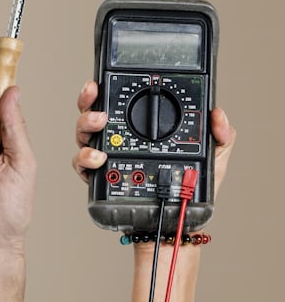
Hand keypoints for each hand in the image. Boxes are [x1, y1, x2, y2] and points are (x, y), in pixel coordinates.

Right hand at [72, 80, 235, 195]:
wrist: (178, 219)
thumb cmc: (190, 187)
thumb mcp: (213, 156)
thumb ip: (221, 133)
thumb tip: (218, 114)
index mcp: (140, 128)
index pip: (118, 102)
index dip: (105, 89)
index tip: (101, 82)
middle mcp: (118, 140)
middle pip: (92, 115)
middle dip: (88, 106)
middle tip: (100, 109)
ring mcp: (106, 158)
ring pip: (83, 136)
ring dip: (85, 129)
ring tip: (99, 127)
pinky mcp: (99, 178)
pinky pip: (81, 165)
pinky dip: (84, 159)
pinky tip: (97, 157)